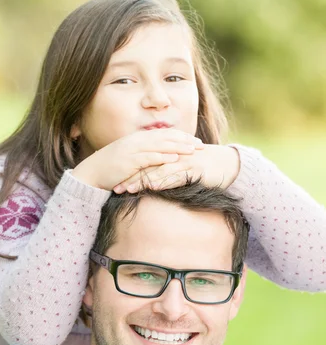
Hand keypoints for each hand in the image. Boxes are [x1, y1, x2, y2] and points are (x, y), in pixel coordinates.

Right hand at [72, 129, 203, 190]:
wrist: (92, 173)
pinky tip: (175, 159)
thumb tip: (157, 160)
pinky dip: (163, 157)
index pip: (164, 135)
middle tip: (201, 145)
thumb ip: (143, 157)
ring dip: (178, 148)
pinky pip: (150, 158)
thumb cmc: (111, 169)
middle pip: (166, 138)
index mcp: (138, 139)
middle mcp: (137, 141)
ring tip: (194, 150)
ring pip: (160, 146)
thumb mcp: (129, 159)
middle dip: (185, 141)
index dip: (181, 137)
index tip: (195, 141)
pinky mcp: (130, 161)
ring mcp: (133, 150)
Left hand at [116, 145, 240, 192]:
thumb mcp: (184, 170)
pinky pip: (176, 175)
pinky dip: (163, 181)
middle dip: (131, 178)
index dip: (130, 173)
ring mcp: (183, 162)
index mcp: (169, 155)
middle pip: (148, 167)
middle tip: (115, 188)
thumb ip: (168, 175)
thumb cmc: (205, 169)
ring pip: (158, 171)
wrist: (228, 164)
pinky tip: (152, 187)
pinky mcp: (193, 169)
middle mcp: (174, 156)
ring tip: (128, 189)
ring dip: (142, 181)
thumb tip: (153, 185)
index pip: (145, 163)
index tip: (116, 182)